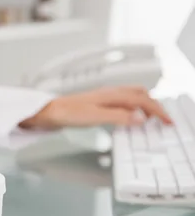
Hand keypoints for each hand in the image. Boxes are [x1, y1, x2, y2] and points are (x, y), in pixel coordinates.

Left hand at [20, 86, 172, 129]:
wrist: (47, 112)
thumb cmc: (66, 113)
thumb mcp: (95, 117)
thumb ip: (119, 117)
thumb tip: (140, 118)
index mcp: (112, 95)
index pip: (143, 100)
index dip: (158, 111)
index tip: (168, 122)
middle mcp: (109, 93)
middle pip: (140, 94)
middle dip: (155, 105)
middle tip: (163, 120)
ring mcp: (103, 97)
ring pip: (131, 96)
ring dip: (144, 105)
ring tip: (150, 118)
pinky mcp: (96, 103)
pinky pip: (122, 102)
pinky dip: (132, 108)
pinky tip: (127, 117)